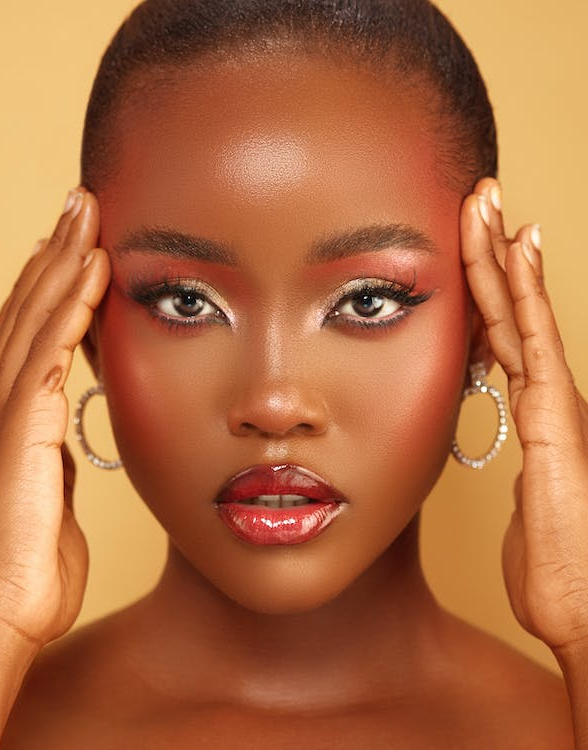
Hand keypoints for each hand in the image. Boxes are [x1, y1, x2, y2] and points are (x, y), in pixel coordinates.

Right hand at [0, 189, 109, 649]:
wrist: (3, 609)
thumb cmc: (27, 563)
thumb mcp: (48, 494)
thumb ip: (55, 456)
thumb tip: (67, 436)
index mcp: (13, 414)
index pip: (34, 333)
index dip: (53, 285)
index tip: (77, 246)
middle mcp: (1, 400)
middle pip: (30, 309)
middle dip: (55, 252)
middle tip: (79, 205)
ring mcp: (7, 409)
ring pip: (36, 317)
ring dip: (63, 261)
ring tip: (86, 214)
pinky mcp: (20, 425)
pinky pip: (51, 351)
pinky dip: (72, 307)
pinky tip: (93, 270)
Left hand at [461, 178, 587, 661]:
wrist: (582, 608)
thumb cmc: (554, 569)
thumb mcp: (524, 505)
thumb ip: (516, 473)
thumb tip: (510, 467)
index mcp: (535, 412)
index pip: (498, 335)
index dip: (484, 289)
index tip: (469, 247)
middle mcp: (548, 395)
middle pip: (506, 309)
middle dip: (489, 251)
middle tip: (475, 200)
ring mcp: (555, 399)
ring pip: (518, 310)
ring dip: (500, 253)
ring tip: (487, 202)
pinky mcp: (557, 411)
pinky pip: (535, 335)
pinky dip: (524, 288)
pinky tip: (517, 244)